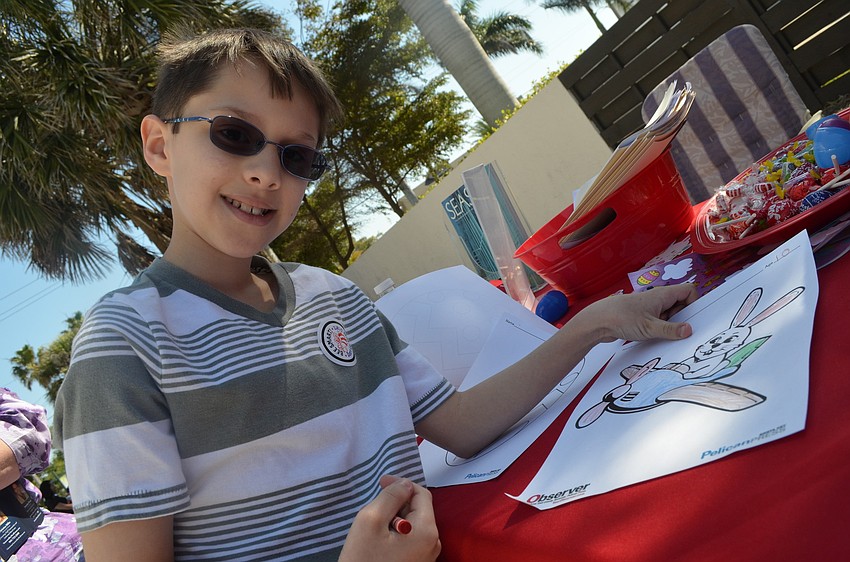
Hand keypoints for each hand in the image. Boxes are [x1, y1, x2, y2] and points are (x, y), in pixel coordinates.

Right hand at [339, 475, 440, 561]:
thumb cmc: (363, 559)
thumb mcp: (371, 520)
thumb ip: (390, 497)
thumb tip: (405, 484)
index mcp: (427, 530)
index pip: (421, 494)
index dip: (402, 484)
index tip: (381, 482)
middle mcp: (433, 543)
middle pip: (420, 509)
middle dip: (398, 502)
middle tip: (375, 505)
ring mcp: (427, 557)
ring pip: (415, 524)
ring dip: (397, 517)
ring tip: (376, 523)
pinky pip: (413, 539)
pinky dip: (399, 531)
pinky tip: (381, 537)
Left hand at [578, 284, 697, 342]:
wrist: (597, 321)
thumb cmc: (622, 318)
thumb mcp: (650, 327)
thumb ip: (671, 330)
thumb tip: (689, 330)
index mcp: (662, 295)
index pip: (688, 291)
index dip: (694, 303)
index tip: (692, 319)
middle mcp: (657, 299)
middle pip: (680, 304)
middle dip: (683, 318)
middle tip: (679, 332)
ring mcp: (650, 308)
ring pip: (669, 314)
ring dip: (670, 326)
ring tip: (664, 336)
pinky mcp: (642, 317)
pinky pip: (658, 321)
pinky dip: (659, 329)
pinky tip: (655, 338)